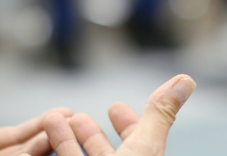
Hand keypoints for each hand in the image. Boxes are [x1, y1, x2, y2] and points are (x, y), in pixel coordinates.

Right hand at [32, 74, 196, 155]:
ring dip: (63, 139)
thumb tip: (187, 79)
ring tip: (51, 117)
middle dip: (89, 134)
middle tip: (76, 115)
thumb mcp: (144, 148)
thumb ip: (160, 114)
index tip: (115, 107)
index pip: (135, 144)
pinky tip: (39, 131)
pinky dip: (48, 148)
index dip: (128, 125)